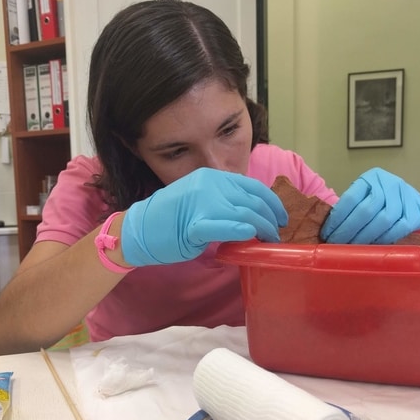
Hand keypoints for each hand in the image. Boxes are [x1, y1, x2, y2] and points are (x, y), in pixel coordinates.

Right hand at [121, 168, 287, 264]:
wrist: (138, 230)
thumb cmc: (170, 219)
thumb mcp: (201, 200)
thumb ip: (225, 201)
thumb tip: (253, 214)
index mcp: (212, 177)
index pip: (253, 186)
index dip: (273, 203)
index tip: (281, 218)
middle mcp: (209, 185)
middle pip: (253, 202)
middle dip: (271, 220)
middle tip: (277, 235)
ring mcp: (201, 204)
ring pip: (244, 214)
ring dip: (263, 229)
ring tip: (269, 241)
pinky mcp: (193, 225)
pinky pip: (223, 226)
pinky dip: (240, 231)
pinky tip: (250, 236)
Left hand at [320, 168, 419, 243]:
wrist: (408, 202)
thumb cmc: (379, 204)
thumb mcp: (363, 199)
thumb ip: (349, 210)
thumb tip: (328, 232)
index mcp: (371, 178)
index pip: (350, 198)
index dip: (337, 219)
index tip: (327, 234)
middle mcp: (390, 183)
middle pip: (366, 210)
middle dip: (349, 231)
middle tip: (338, 244)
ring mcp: (406, 195)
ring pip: (384, 219)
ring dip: (366, 237)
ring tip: (354, 248)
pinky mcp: (418, 210)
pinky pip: (401, 227)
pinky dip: (386, 238)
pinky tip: (375, 245)